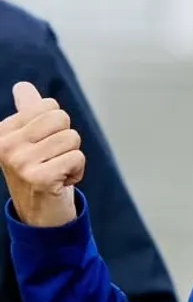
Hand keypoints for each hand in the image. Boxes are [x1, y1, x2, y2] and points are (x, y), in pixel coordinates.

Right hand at [0, 82, 83, 227]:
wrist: (40, 214)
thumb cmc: (39, 172)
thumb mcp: (29, 140)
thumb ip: (28, 111)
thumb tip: (23, 86)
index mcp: (2, 132)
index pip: (48, 105)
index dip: (56, 126)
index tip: (44, 147)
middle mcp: (5, 146)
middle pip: (61, 118)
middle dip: (66, 139)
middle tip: (53, 159)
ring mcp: (20, 162)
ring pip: (71, 138)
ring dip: (72, 156)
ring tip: (57, 171)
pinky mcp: (39, 177)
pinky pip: (77, 157)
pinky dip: (77, 171)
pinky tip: (61, 182)